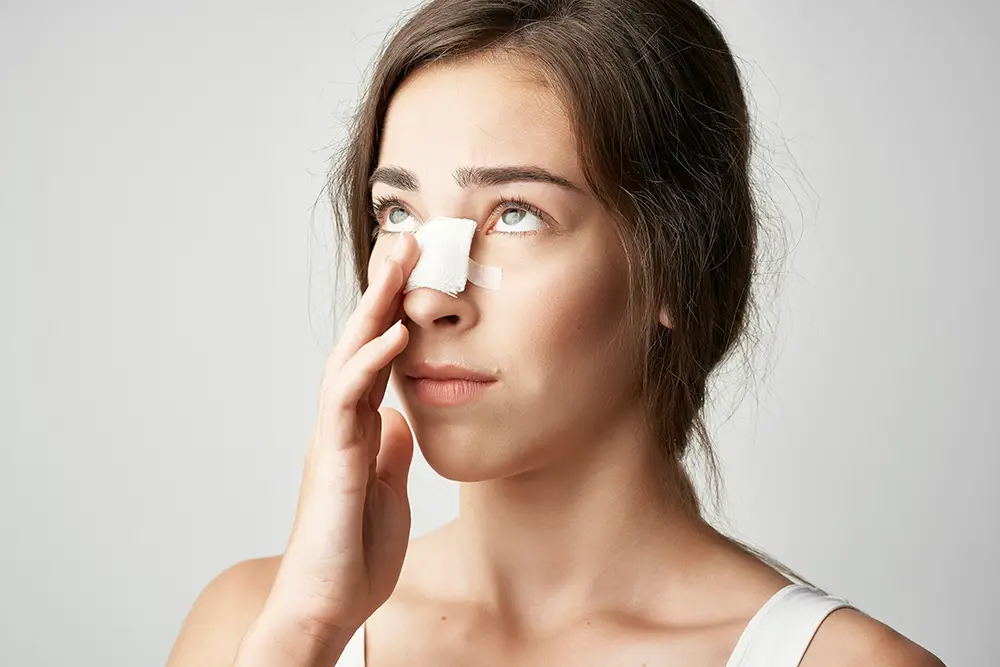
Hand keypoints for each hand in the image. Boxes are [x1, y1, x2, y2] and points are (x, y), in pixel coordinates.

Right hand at [265, 233, 419, 636]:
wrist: (327, 604)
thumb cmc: (354, 553)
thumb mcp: (387, 489)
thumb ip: (389, 451)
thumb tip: (401, 420)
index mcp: (359, 427)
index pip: (376, 356)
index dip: (393, 312)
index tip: (416, 271)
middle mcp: (342, 422)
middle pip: (360, 341)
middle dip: (382, 290)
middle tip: (406, 239)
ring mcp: (334, 436)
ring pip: (349, 356)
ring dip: (373, 307)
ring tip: (397, 262)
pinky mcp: (334, 458)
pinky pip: (348, 399)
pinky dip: (370, 363)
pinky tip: (392, 333)